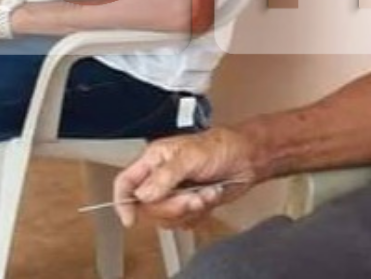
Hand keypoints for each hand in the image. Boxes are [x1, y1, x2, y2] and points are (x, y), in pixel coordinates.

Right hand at [113, 127, 257, 228]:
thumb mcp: (190, 157)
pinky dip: (200, 214)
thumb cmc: (221, 147)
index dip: (123, 201)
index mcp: (154, 160)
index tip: (129, 219)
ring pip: (166, 217)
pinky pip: (184, 222)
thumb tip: (143, 194)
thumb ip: (165, 176)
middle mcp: (160, 177)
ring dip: (189, 210)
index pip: (126, 182)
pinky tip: (209, 197)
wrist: (247, 159)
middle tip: (191, 198)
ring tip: (204, 194)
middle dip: (171, 206)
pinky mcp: (190, 204)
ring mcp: (175, 193)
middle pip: (147, 207)